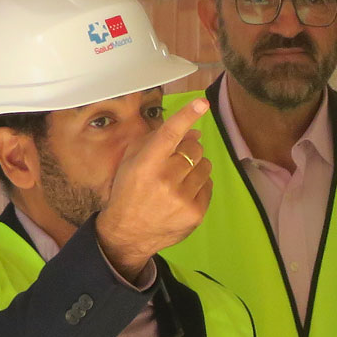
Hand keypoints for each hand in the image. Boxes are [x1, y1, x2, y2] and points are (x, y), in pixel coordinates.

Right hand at [95, 98, 211, 277]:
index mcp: (146, 164)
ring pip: (205, 165)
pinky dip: (198, 185)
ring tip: (178, 180)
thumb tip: (192, 131)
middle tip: (174, 162)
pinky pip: (208, 185)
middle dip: (188, 150)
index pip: (170, 134)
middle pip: (194, 148)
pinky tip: (182, 194)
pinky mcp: (196, 212)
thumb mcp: (130, 162)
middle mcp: (165, 180)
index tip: (202, 103)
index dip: (187, 115)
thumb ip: (156, 141)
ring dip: (195, 167)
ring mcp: (182, 198)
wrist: (128, 233)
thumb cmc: (128, 191)